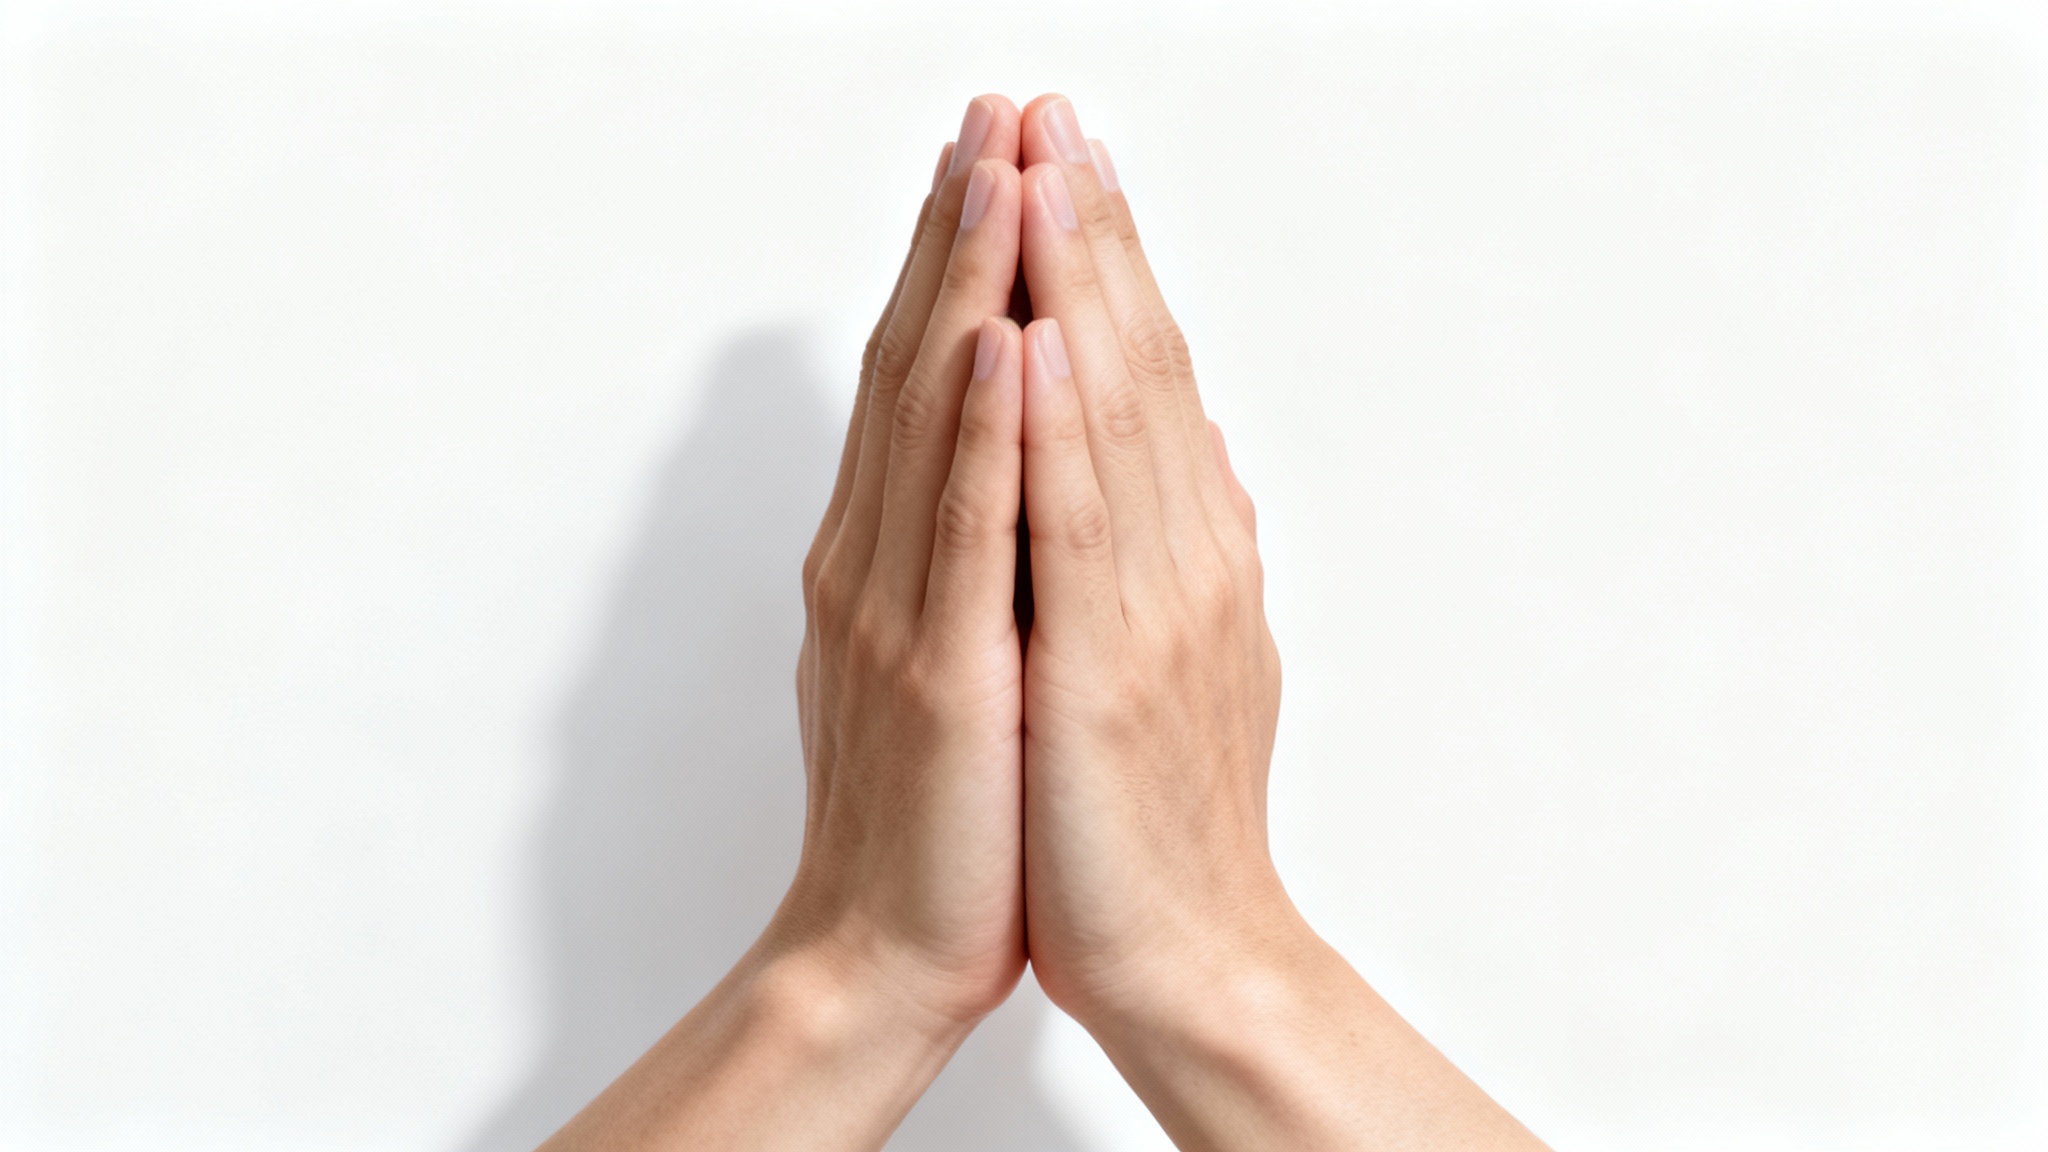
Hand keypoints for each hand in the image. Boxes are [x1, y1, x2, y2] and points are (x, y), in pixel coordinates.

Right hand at [542, 95, 1031, 1150]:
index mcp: (894, 554)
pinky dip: (980, 428)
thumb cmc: (940, 812)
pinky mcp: (938, 669)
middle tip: (994, 116)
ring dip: (969, 287)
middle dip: (963, 230)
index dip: (963, 261)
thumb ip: (979, 559)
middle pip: (922, 362)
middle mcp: (880, 558)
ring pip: (933, 419)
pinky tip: (1000, 341)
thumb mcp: (959, 654)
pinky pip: (962, 531)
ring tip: (998, 173)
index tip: (1002, 162)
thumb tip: (1035, 474)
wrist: (889, 950)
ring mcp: (899, 608)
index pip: (932, 376)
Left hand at [1014, 94, 1546, 1149]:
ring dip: (1074, 288)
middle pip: (1128, 363)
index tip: (1063, 157)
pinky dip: (1057, 431)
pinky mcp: (1100, 676)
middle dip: (1084, 229)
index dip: (1101, 258)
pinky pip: (1072, 533)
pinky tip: (1039, 341)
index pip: (1136, 374)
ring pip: (1107, 420)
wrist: (1187, 958)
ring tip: (1040, 173)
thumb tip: (1197, 447)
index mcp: (1181, 550)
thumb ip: (1187, 544)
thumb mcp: (1181, 655)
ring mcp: (1146, 611)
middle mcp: (1177, 556)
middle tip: (1047, 111)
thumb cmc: (1154, 815)